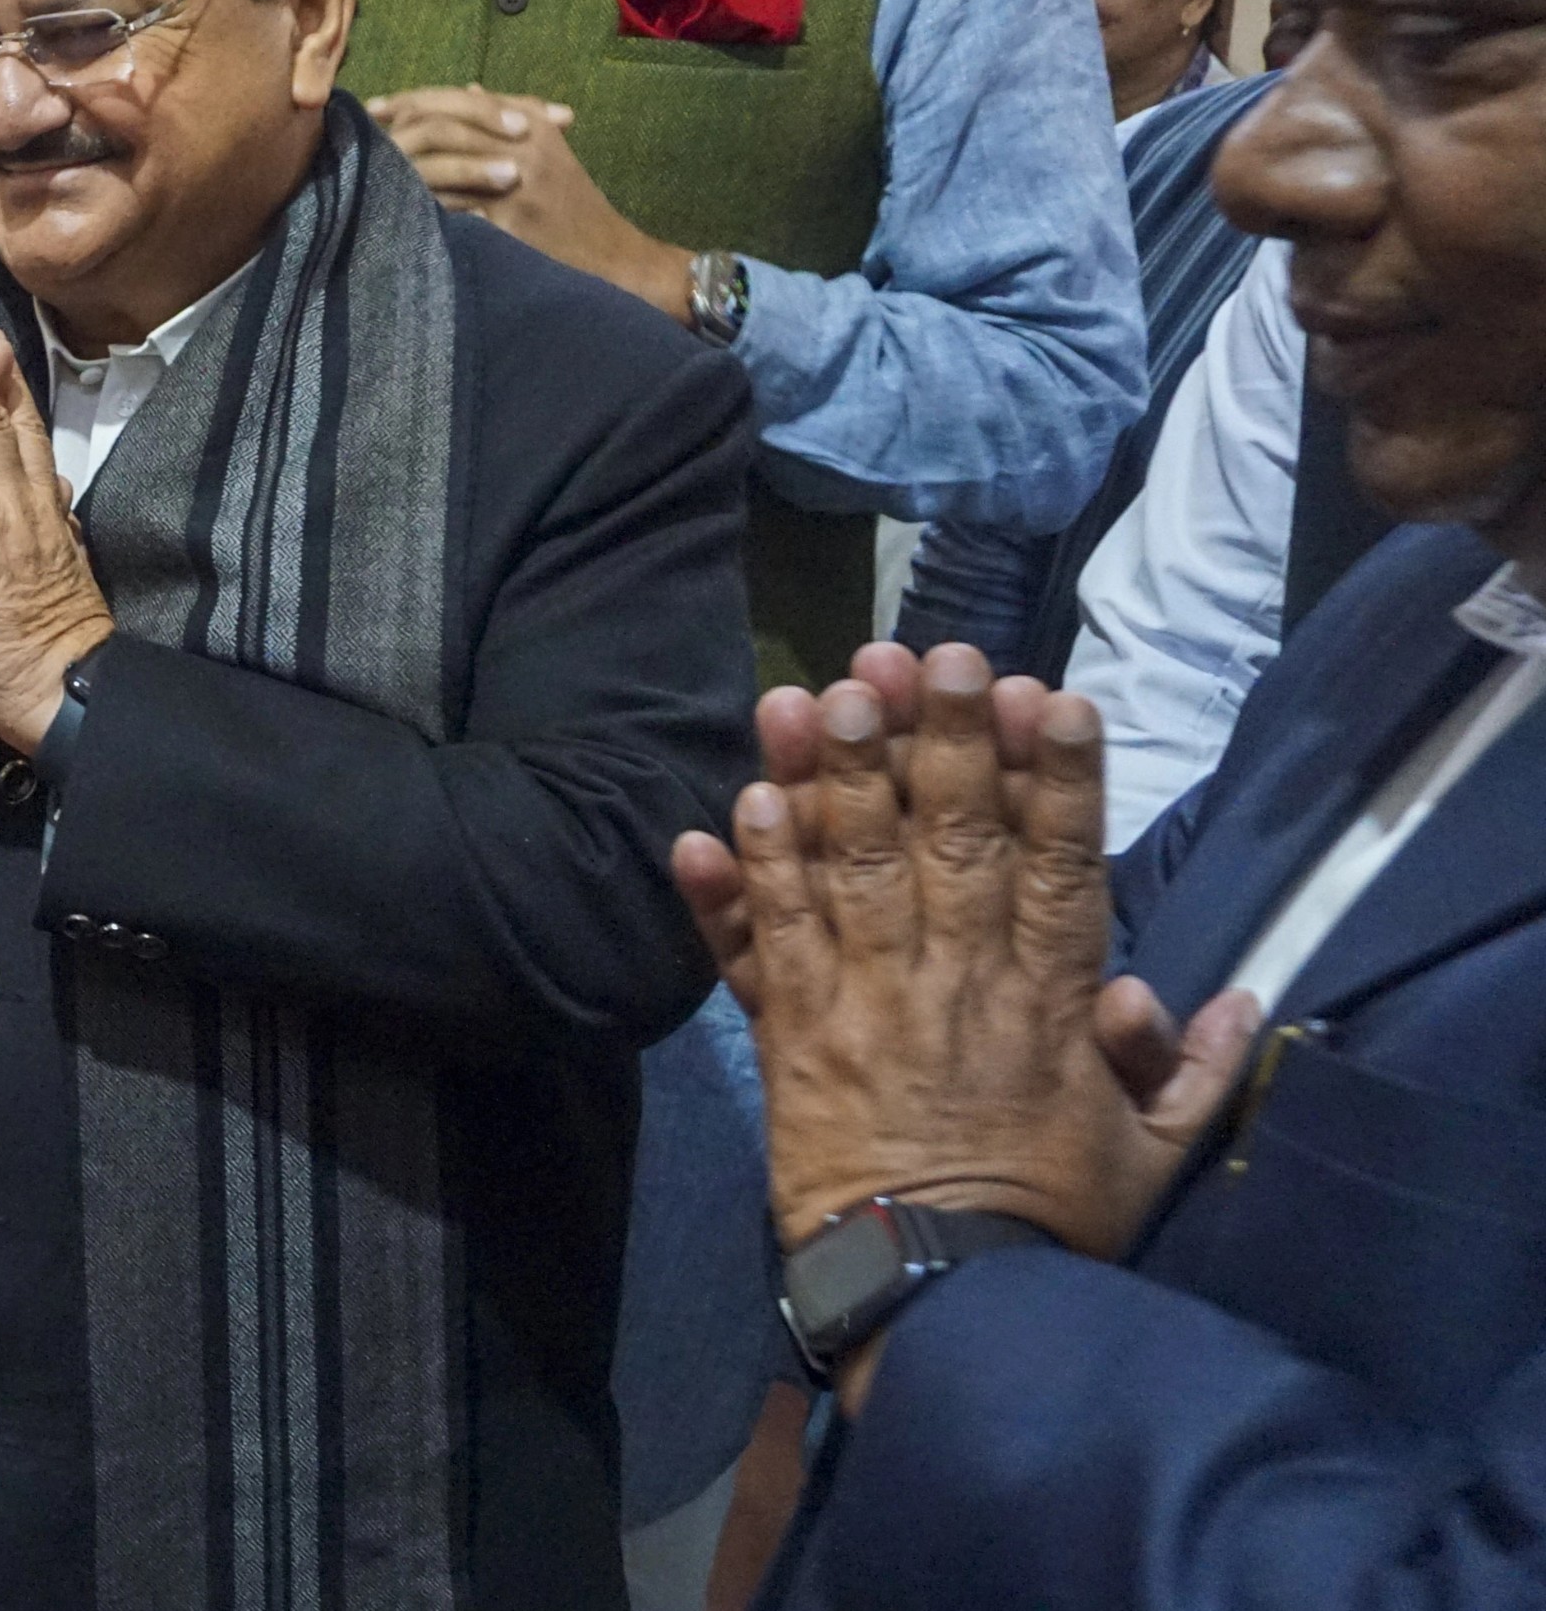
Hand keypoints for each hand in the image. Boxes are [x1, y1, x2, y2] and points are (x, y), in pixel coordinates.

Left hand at [376, 85, 691, 321]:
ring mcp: (517, 179)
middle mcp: (525, 142)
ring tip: (369, 168)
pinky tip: (391, 206)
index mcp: (531, 122)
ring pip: (443, 160)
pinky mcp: (509, 216)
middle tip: (363, 133)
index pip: (461, 98)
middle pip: (446, 121)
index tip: (378, 108)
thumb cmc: (570, 207)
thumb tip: (470, 90)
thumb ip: (509, 120)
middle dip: (399, 124)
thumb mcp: (545, 153)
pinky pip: (452, 204)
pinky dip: (421, 203)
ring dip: (403, 164)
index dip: (414, 99)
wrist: (610, 255)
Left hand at [666, 644, 1263, 1268]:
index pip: (1062, 864)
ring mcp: (868, 1002)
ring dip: (832, 777)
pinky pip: (766, 942)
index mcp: (1053, 1000)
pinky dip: (750, 876)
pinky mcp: (793, 1037)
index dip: (1058, 779)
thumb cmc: (1049, 1229)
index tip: (1055, 698)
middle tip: (930, 654)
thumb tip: (1222, 998)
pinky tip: (734, 809)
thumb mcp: (1149, 1157)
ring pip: (850, 867)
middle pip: (950, 837)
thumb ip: (1186, 1072)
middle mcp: (958, 981)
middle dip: (940, 739)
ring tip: (817, 695)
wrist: (939, 1300)